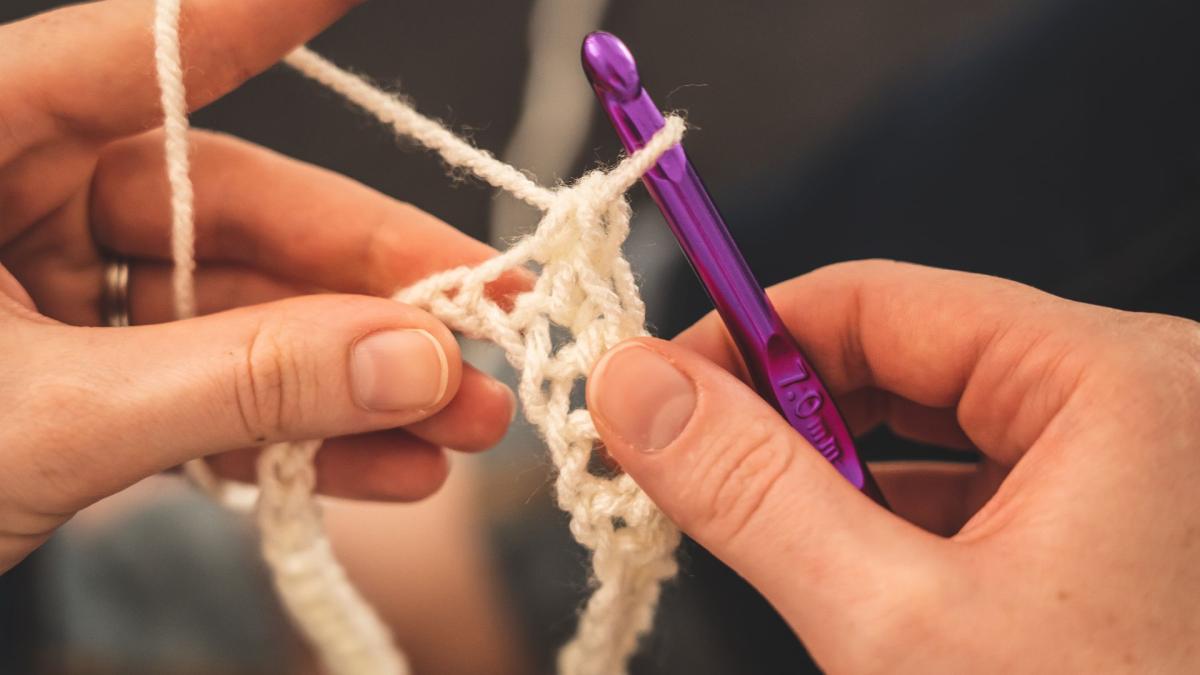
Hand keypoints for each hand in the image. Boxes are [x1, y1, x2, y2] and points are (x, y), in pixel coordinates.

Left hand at [0, 0, 518, 570]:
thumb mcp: (45, 421)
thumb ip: (235, 381)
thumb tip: (412, 359)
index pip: (137, 52)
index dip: (261, 15)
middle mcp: (15, 204)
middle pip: (235, 212)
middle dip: (371, 286)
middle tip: (490, 324)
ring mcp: (54, 300)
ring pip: (241, 316)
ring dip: (357, 378)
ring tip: (465, 425)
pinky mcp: (82, 384)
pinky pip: (209, 392)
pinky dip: (294, 435)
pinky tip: (384, 469)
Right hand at [588, 260, 1199, 672]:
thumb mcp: (896, 626)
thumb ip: (753, 491)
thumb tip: (639, 388)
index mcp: (1118, 384)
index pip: (880, 300)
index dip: (747, 339)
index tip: (657, 387)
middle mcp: (1135, 409)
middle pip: (900, 358)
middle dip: (782, 414)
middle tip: (688, 463)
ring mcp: (1123, 475)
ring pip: (926, 426)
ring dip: (827, 472)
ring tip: (762, 527)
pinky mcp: (1099, 534)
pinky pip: (964, 487)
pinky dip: (883, 518)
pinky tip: (839, 564)